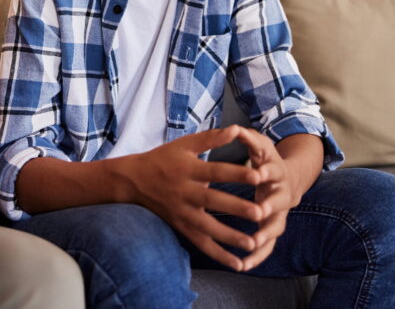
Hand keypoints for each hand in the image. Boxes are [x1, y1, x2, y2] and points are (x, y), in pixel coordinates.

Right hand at [126, 126, 263, 269]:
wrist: (134, 180)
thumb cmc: (163, 158)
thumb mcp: (184, 144)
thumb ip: (211, 138)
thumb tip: (236, 129)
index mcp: (188, 169)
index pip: (215, 172)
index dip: (236, 173)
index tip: (258, 175)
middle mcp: (185, 192)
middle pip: (213, 201)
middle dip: (236, 207)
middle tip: (260, 213)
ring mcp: (182, 212)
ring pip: (208, 227)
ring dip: (230, 237)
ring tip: (253, 243)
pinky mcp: (181, 226)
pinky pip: (201, 244)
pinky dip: (219, 255)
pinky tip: (238, 264)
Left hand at [234, 128, 295, 271]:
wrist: (287, 177)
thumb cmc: (267, 159)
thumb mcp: (261, 145)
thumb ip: (249, 138)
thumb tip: (235, 128)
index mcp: (277, 173)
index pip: (274, 171)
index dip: (267, 172)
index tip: (258, 173)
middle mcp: (282, 195)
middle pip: (279, 203)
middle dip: (270, 207)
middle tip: (259, 212)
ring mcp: (279, 214)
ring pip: (275, 229)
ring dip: (263, 239)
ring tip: (250, 249)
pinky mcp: (273, 227)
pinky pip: (267, 246)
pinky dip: (257, 256)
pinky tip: (242, 266)